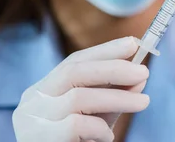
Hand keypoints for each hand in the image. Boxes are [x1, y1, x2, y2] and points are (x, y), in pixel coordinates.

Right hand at [12, 37, 149, 141]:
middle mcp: (31, 101)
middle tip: (144, 72)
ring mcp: (31, 120)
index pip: (73, 61)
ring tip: (142, 103)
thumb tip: (139, 75)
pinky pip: (76, 125)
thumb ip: (114, 96)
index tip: (133, 43)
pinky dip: (99, 128)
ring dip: (118, 97)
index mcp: (42, 90)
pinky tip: (107, 137)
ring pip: (78, 97)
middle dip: (113, 68)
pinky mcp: (38, 139)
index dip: (104, 50)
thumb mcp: (97, 116)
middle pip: (73, 72)